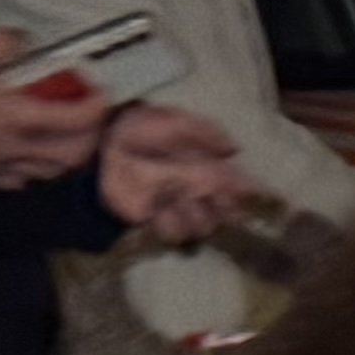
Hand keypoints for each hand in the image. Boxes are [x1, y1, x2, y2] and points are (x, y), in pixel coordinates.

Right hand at [0, 32, 112, 190]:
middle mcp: (9, 147)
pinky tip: (25, 155)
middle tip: (89, 119)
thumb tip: (22, 43)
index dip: (95, 109)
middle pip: (69, 156)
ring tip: (64, 136)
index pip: (72, 120)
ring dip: (64, 157)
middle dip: (89, 139)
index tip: (102, 95)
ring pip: (46, 173)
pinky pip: (14, 182)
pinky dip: (31, 171)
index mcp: (10, 115)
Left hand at [100, 105, 250, 239]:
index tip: (252, 193)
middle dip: (227, 209)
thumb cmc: (140, 130)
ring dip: (199, 217)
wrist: (102, 147)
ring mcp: (178, 205)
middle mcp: (198, 187)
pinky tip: (159, 209)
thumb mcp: (175, 122)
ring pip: (206, 226)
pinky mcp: (156, 218)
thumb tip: (235, 150)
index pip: (236, 182)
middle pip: (228, 212)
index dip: (246, 189)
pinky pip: (177, 233)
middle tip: (211, 197)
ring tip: (179, 199)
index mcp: (206, 163)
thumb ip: (206, 132)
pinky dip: (172, 225)